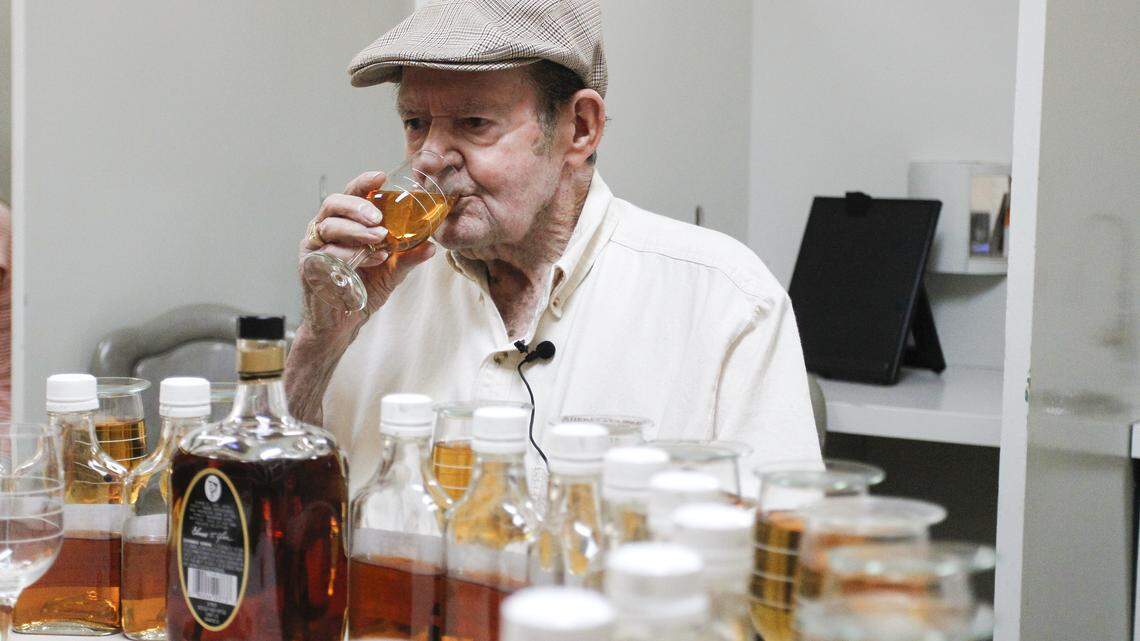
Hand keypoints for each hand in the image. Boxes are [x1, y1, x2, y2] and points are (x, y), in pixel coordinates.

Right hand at [299, 171, 437, 332]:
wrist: (342, 324)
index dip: (363, 183)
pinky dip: (350, 255)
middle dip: (357, 206)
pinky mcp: (309, 268)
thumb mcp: (392, 271)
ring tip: (380, 237)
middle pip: (333, 205)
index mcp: (343, 224)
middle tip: (379, 216)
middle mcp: (324, 231)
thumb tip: (432, 246)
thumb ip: (408, 257)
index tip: (381, 176)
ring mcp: (313, 248)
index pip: (350, 195)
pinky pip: (326, 254)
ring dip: (356, 230)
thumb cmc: (361, 290)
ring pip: (328, 227)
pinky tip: (372, 258)